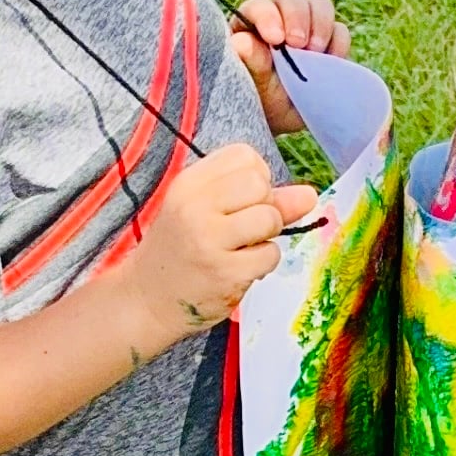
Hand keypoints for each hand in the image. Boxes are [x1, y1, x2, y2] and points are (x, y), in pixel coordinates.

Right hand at [128, 141, 318, 340]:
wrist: (147, 299)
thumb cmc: (181, 250)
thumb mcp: (207, 212)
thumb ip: (259, 199)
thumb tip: (309, 194)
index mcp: (188, 184)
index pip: (245, 155)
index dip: (255, 178)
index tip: (238, 202)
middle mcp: (194, 207)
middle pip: (260, 183)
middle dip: (264, 206)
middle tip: (243, 229)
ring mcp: (208, 240)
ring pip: (270, 218)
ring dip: (267, 236)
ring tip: (242, 249)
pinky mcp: (224, 273)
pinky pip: (271, 255)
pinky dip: (263, 263)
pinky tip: (238, 269)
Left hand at [231, 0, 350, 136]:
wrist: (283, 119)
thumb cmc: (259, 100)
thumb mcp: (252, 87)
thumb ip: (250, 63)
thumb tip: (242, 41)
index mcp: (251, 24)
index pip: (259, 7)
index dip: (268, 16)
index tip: (276, 39)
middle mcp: (279, 18)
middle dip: (298, 16)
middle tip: (299, 44)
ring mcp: (307, 27)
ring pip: (320, 6)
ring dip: (321, 26)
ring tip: (315, 54)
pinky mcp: (329, 41)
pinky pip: (340, 31)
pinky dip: (338, 44)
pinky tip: (330, 63)